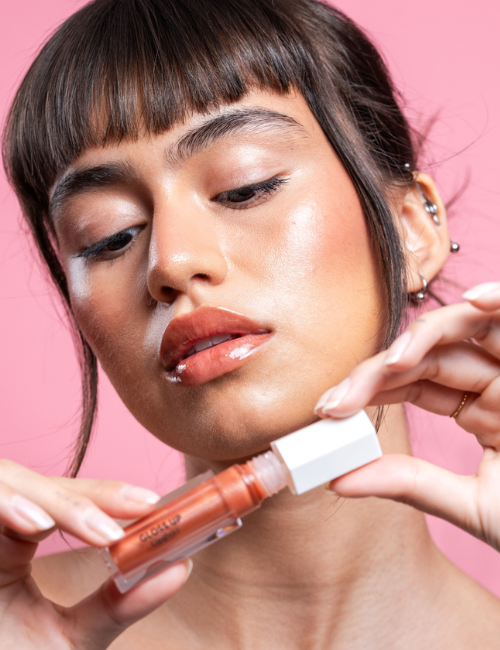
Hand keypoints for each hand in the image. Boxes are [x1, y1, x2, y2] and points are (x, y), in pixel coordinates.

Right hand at [0, 461, 190, 648]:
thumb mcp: (69, 640)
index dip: (107, 495)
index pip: (64, 502)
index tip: (154, 504)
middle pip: (34, 486)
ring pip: (3, 481)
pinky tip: (34, 525)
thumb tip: (179, 568)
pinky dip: (3, 506)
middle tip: (139, 509)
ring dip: (46, 501)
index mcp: (15, 541)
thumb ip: (118, 603)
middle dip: (86, 497)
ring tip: (93, 530)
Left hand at [314, 281, 499, 551]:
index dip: (368, 390)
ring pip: (469, 326)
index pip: (413, 383)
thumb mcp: (474, 506)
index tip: (327, 411)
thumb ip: (411, 485)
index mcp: (480, 409)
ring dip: (429, 335)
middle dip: (379, 371)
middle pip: (428, 354)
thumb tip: (339, 480)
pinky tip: (477, 302)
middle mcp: (498, 380)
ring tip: (392, 362)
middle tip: (338, 399)